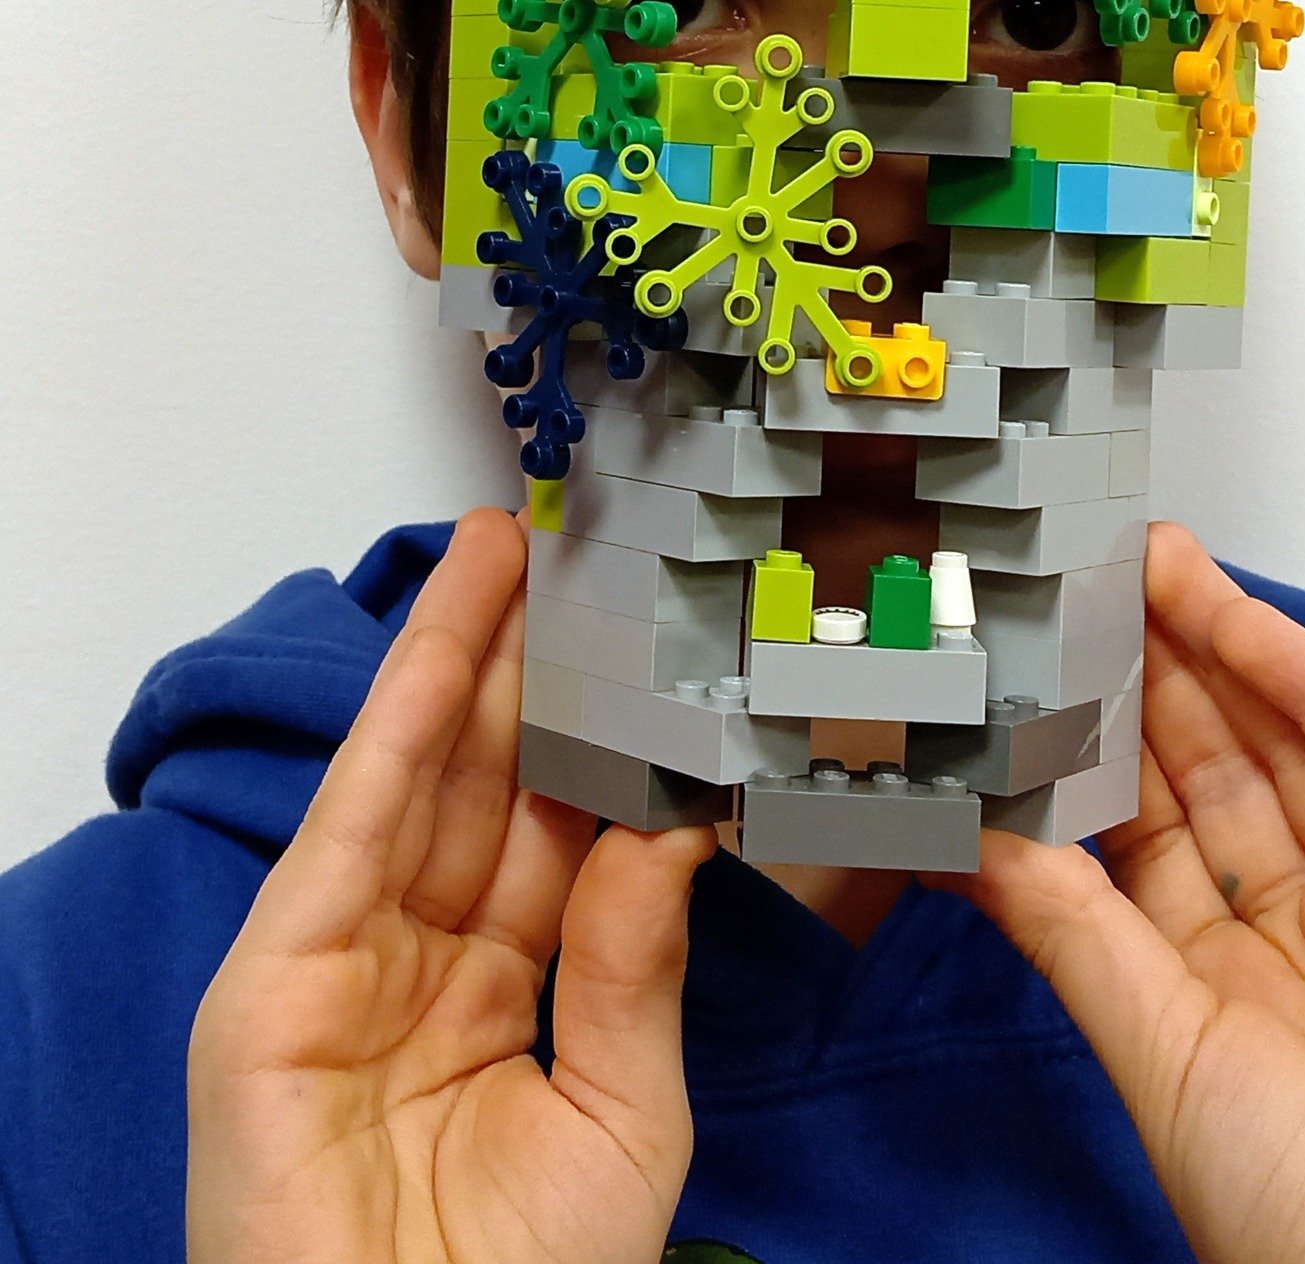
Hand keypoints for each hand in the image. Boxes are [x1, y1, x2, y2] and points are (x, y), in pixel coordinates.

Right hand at [187, 507, 714, 1263]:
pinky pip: (354, 829)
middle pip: (481, 783)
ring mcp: (343, 963)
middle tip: (575, 554)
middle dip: (526, 666)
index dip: (594, 731)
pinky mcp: (274, 981)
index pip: (552, 831)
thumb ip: (637, 967)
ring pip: (414, 778)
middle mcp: (421, 962)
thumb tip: (667, 826)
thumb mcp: (621, 1116)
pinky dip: (398, 727)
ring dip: (461, 658)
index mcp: (500, 993)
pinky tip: (448, 642)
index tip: (643, 639)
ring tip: (510, 550)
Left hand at [958, 522, 1304, 1263]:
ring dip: (1215, 649)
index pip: (1136, 834)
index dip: (1090, 746)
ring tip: (1144, 565)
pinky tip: (1231, 613)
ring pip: (1284, 743)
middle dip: (1148, 675)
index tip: (1036, 670)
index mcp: (1209, 991)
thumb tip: (971, 841)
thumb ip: (1070, 930)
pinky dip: (1300, 676)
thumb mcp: (1154, 1049)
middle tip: (1087, 583)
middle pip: (1210, 774)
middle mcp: (1292, 938)